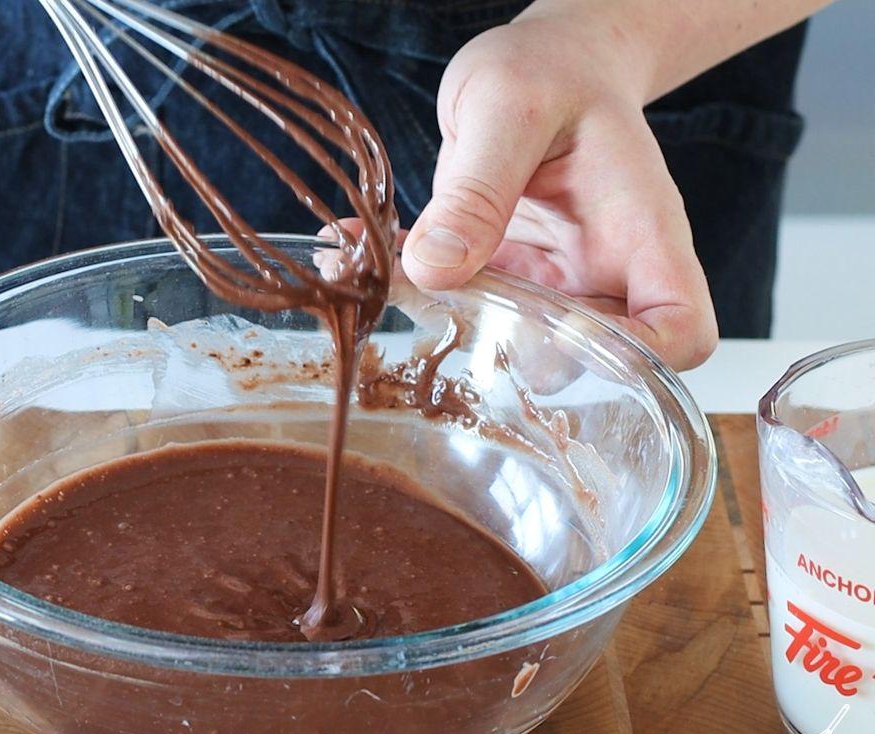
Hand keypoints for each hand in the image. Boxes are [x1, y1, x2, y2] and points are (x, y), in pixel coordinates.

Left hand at [402, 11, 717, 369]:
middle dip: (526, 359)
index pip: (683, 329)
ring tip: (385, 286)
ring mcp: (556, 282)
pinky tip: (358, 254)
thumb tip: (436, 270)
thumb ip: (478, 190)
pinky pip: (465, 303)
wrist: (541, 66)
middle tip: (451, 321)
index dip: (640, 358)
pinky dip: (412, 289)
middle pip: (599, 360)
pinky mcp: (508, 277)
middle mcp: (606, 271)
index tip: (563, 341)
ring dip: (454, 330)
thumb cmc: (552, 71)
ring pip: (522, 346)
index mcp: (641, 233)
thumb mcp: (508, 109)